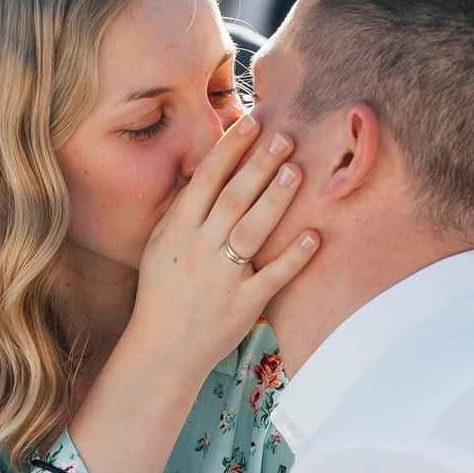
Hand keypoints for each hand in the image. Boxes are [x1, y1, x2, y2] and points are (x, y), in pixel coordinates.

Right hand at [120, 113, 321, 396]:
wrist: (161, 350)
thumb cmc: (162, 291)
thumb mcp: (160, 245)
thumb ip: (181, 209)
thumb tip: (201, 168)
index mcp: (177, 232)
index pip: (205, 181)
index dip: (229, 150)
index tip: (250, 122)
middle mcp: (198, 250)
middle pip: (231, 199)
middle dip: (258, 165)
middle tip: (284, 135)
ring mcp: (221, 278)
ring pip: (250, 232)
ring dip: (274, 200)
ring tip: (295, 170)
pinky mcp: (243, 305)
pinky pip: (272, 277)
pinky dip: (293, 257)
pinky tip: (314, 235)